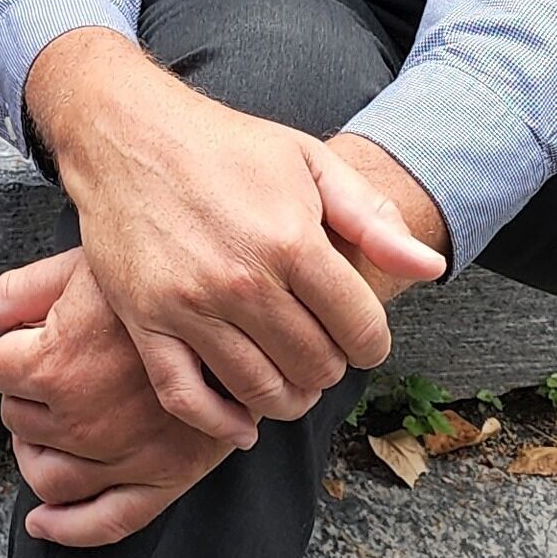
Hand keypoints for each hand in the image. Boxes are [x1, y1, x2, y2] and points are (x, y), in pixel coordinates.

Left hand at [0, 248, 232, 546]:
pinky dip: (67, 528)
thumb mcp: (86, 268)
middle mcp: (81, 418)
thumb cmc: (163, 278)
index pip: (0, 368)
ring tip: (51, 428)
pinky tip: (44, 521)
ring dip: (37, 453)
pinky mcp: (162, 479)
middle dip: (28, 397)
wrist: (246, 306)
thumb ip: (18, 292)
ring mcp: (120, 456)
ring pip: (46, 474)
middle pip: (18, 419)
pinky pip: (104, 521)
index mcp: (55, 362)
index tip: (38, 337)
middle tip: (53, 374)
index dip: (17, 349)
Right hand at [30, 32, 445, 446]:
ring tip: (292, 380)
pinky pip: (186, 397)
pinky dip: (220, 423)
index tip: (361, 335)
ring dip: (288, 397)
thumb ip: (373, 219)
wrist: (126, 134)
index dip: (372, 342)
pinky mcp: (144, 320)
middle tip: (322, 349)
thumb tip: (430, 268)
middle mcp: (242, 280)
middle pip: (314, 366)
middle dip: (330, 366)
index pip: (360, 329)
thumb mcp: (310, 162)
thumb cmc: (224, 146)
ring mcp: (188, 305)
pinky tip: (243, 423)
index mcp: (292, 240)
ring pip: (259, 390)